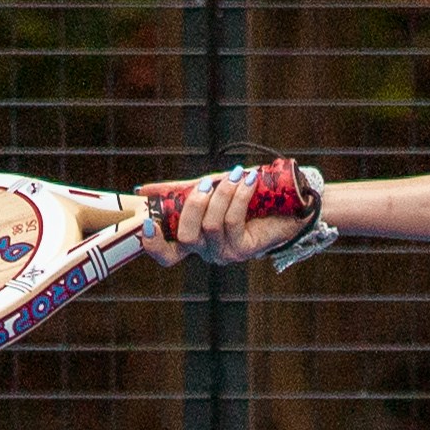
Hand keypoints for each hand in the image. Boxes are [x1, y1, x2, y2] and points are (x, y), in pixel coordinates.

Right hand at [136, 158, 328, 267]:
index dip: (152, 244)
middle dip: (193, 205)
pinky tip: (248, 181)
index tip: (146, 222)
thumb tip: (141, 190)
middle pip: (185, 237)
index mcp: (192, 240)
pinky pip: (233, 223)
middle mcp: (206, 251)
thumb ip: (179, 191)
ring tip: (236, 175)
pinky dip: (238, 197)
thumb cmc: (244, 197)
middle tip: (208, 183)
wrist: (288, 203)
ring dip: (222, 195)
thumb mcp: (209, 191)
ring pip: (210, 227)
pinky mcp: (245, 249)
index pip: (165, 255)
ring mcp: (225, 253)